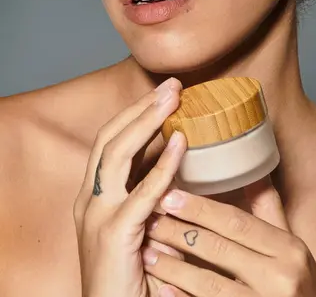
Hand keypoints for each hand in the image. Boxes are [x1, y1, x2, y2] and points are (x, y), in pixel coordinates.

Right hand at [73, 77, 187, 296]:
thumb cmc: (131, 276)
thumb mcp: (138, 226)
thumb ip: (151, 195)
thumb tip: (179, 161)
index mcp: (93, 196)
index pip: (109, 142)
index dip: (135, 114)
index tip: (163, 94)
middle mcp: (89, 200)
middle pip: (111, 139)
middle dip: (141, 108)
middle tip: (173, 85)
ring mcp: (97, 216)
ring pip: (117, 155)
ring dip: (147, 122)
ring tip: (174, 99)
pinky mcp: (113, 236)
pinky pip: (141, 193)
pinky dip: (161, 166)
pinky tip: (180, 144)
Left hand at [142, 176, 315, 296]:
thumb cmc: (298, 286)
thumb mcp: (291, 247)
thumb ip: (268, 209)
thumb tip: (251, 165)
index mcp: (289, 249)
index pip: (237, 222)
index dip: (201, 208)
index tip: (170, 195)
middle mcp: (280, 278)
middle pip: (219, 248)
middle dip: (180, 232)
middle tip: (150, 218)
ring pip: (208, 284)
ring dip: (174, 267)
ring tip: (148, 253)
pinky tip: (162, 290)